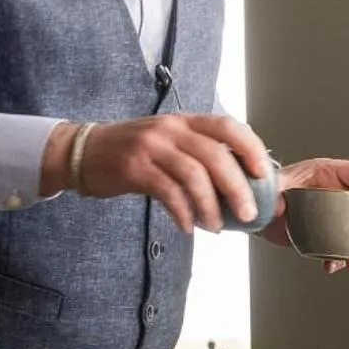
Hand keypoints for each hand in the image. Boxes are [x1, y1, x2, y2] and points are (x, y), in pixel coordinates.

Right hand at [39, 114, 271, 233]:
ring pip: (193, 175)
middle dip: (237, 187)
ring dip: (210, 206)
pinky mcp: (134, 168)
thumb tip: (240, 182)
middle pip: (215, 155)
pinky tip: (189, 226)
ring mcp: (151, 146)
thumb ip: (200, 154)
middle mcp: (170, 129)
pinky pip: (168, 192)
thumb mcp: (169, 141)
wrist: (84, 151)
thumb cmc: (133, 151)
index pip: (228, 126)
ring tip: (216, 227)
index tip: (264, 174)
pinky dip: (183, 212)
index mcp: (185, 121)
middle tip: (248, 213)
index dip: (251, 148)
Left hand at [265, 157, 348, 274]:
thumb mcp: (273, 186)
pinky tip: (332, 266)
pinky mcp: (331, 232)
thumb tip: (280, 207)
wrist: (260, 212)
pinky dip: (342, 258)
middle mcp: (339, 192)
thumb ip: (276, 192)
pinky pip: (346, 245)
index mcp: (331, 173)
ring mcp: (338, 213)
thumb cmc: (268, 190)